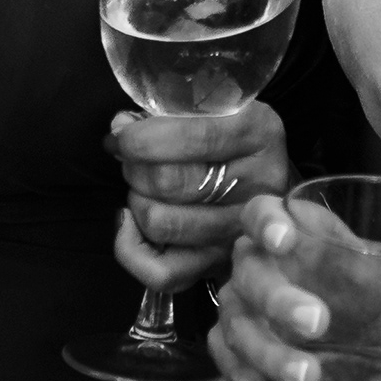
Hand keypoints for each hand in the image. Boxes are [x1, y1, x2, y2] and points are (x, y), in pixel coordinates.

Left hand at [108, 103, 291, 293]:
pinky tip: (130, 222)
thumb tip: (120, 126)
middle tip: (132, 160)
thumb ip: (166, 112)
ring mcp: (239, 231)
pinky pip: (161, 271)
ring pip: (159, 222)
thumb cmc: (224, 140)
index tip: (120, 136)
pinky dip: (131, 247)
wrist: (260, 184)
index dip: (143, 137)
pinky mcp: (217, 265)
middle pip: (169, 181)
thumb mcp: (211, 109)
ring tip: (141, 187)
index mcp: (259, 133)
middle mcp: (258, 185)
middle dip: (134, 167)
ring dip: (135, 200)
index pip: (195, 136)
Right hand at [208, 193, 325, 380]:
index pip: (259, 212)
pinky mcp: (234, 352)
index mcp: (286, 231)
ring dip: (269, 354)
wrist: (341, 323)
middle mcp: (253, 267)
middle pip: (251, 276)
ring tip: (306, 380)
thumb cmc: (357, 285)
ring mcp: (239, 311)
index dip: (265, 222)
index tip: (284, 238)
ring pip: (237, 328)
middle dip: (280, 300)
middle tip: (318, 323)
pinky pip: (231, 370)